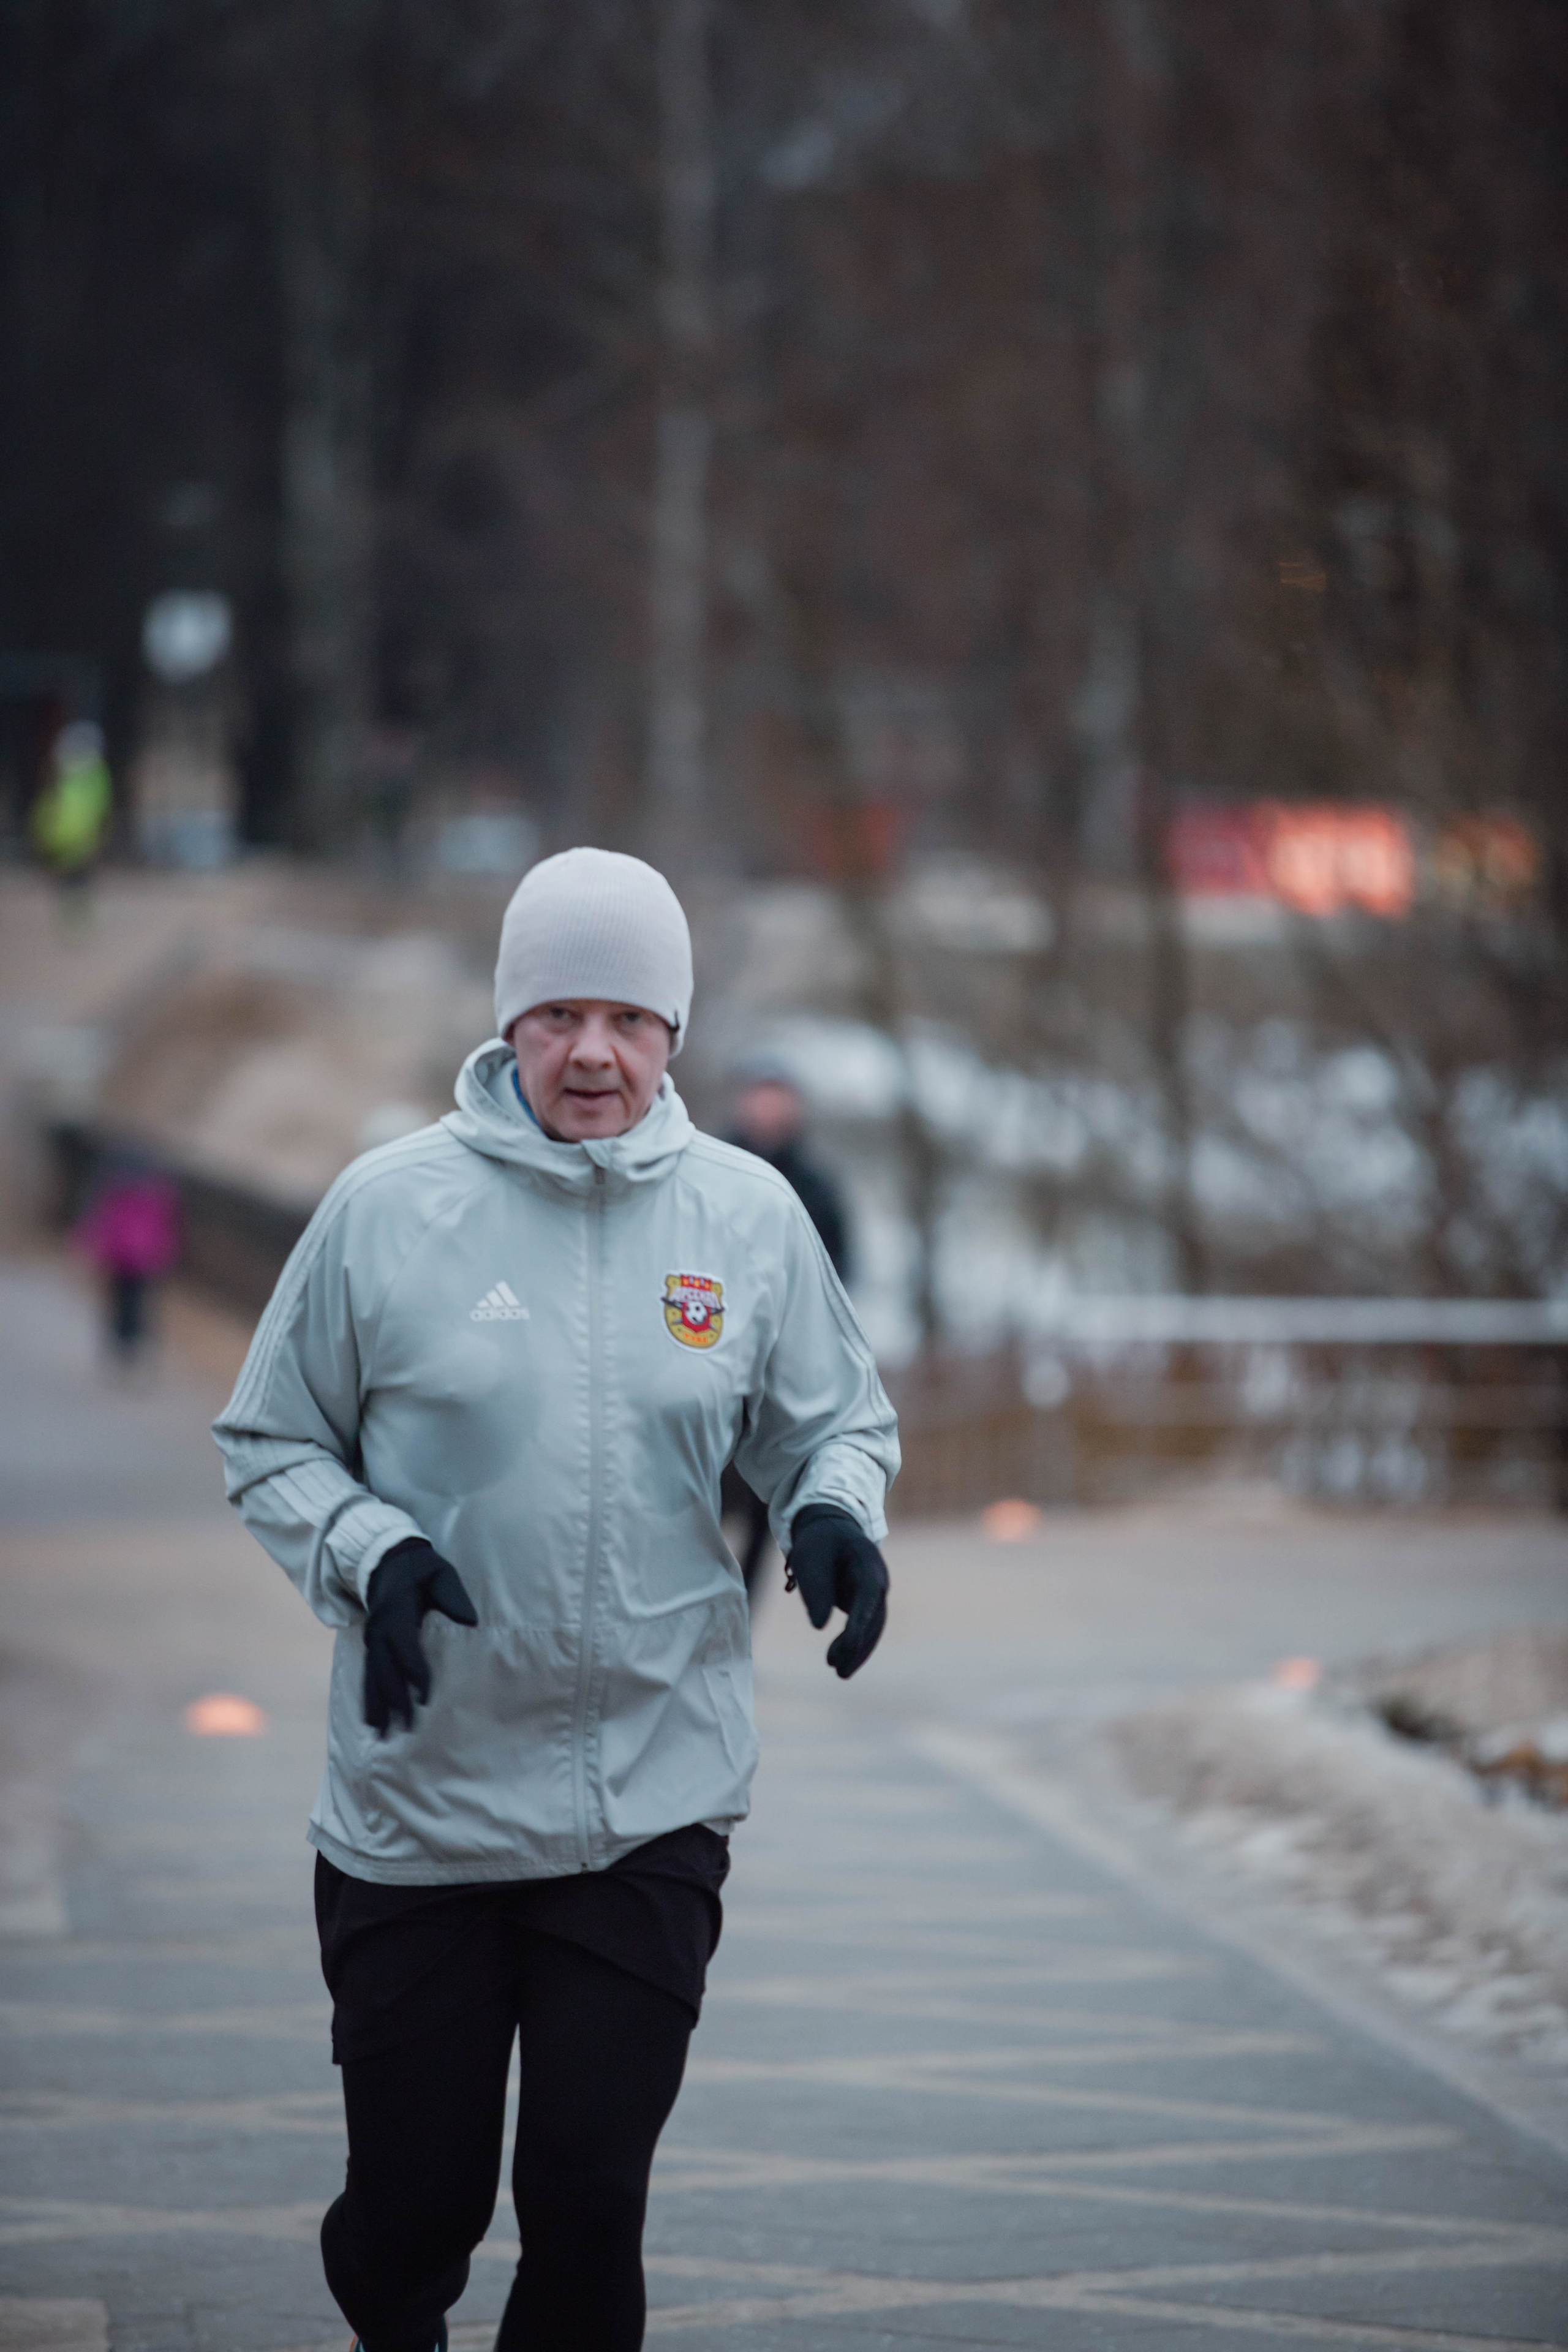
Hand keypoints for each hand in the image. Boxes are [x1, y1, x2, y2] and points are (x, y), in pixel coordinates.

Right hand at [362, 1539, 477, 1735]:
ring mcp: (371, 1637)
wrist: (385, 1557)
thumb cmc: (420, 1567)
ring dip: (377, 1705)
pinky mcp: (371, 1643)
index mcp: (397, 1612)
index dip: (415, 1674)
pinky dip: (368, 1696)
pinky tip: (371, 1718)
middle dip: (395, 1700)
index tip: (424, 1698)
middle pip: (386, 1670)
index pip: (406, 1649)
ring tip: (379, 1733)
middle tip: (406, 1728)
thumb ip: (453, 1596)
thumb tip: (470, 1621)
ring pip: (372, 1676)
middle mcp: (380, 1629)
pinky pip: (368, 1673)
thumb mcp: (441, 1573)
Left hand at [785, 1505, 888, 1678]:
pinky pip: (863, 1629)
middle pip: (874, 1618)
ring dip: (857, 1651)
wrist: (829, 1529)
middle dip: (858, 1645)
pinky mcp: (864, 1605)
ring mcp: (873, 1594)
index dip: (860, 1623)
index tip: (849, 1646)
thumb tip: (819, 1625)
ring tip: (839, 1672)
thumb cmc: (819, 1541)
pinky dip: (853, 1646)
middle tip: (839, 1669)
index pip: (867, 1597)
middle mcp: (877, 1582)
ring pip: (872, 1628)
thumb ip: (814, 1587)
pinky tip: (840, 1661)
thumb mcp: (810, 1557)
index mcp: (867, 1564)